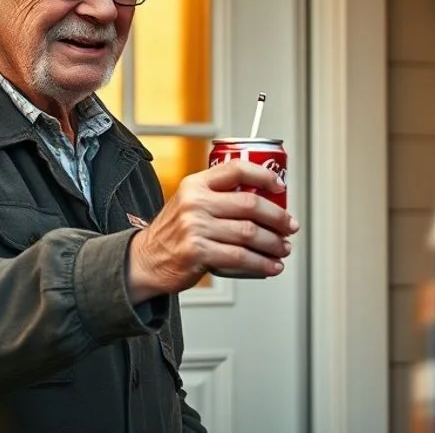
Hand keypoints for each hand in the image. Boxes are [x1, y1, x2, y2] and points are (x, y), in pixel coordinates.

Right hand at [127, 159, 299, 302]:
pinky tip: (271, 265)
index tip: (280, 186)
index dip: (264, 175)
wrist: (145, 260)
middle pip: (250, 204)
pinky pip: (240, 257)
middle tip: (289, 226)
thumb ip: (217, 196)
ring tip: (283, 248)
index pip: (236, 169)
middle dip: (278, 217)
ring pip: (249, 233)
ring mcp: (195, 227)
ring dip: (274, 243)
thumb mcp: (188, 203)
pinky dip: (262, 263)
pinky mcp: (198, 252)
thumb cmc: (173, 233)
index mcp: (195, 184)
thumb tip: (263, 199)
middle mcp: (195, 202)